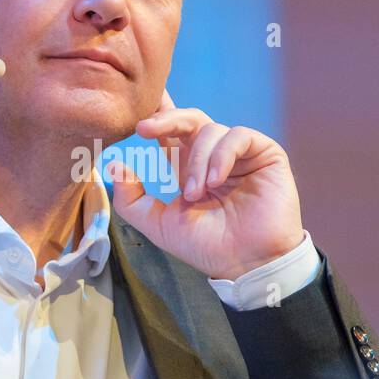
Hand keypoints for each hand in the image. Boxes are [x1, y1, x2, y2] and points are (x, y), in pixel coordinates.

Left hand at [106, 89, 305, 280]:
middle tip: (144, 129)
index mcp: (188, 167)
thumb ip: (132, 200)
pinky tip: (215, 181)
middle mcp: (212, 155)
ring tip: (195, 194)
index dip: (157, 114)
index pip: (171, 131)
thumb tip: (114, 167)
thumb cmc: (206, 246)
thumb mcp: (159, 224)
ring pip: (210, 130)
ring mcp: (239, 154)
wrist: (246, 263)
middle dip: (165, 119)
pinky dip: (221, 155)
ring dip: (197, 161)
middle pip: (189, 118)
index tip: (136, 116)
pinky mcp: (264, 153)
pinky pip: (238, 136)